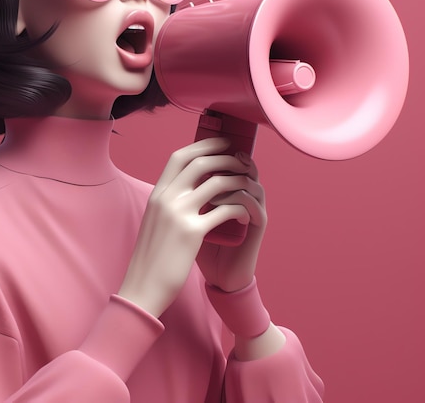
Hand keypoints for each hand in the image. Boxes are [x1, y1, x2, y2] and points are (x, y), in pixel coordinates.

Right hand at [118, 137, 259, 316]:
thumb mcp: (154, 220)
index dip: (203, 145)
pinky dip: (239, 208)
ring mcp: (178, 214)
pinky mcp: (192, 233)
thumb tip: (187, 188)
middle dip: (225, 157)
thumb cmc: (151, 256)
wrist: (142, 286)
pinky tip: (246, 214)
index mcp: (157, 193)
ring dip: (237, 180)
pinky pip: (223, 210)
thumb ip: (168, 202)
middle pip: (199, 163)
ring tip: (248, 184)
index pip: (179, 157)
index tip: (221, 144)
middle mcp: (166, 198)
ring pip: (216, 183)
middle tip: (242, 161)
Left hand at [196, 152, 266, 292]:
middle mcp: (246, 197)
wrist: (221, 277)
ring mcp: (254, 210)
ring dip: (228, 180)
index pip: (231, 162)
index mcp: (232, 192)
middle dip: (225, 158)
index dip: (217, 151)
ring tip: (207, 185)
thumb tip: (167, 176)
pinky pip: (252, 204)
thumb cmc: (204, 247)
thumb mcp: (191, 218)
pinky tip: (217, 204)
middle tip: (208, 159)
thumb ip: (187, 198)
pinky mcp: (257, 227)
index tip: (198, 147)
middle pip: (246, 165)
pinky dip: (235, 200)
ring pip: (251, 182)